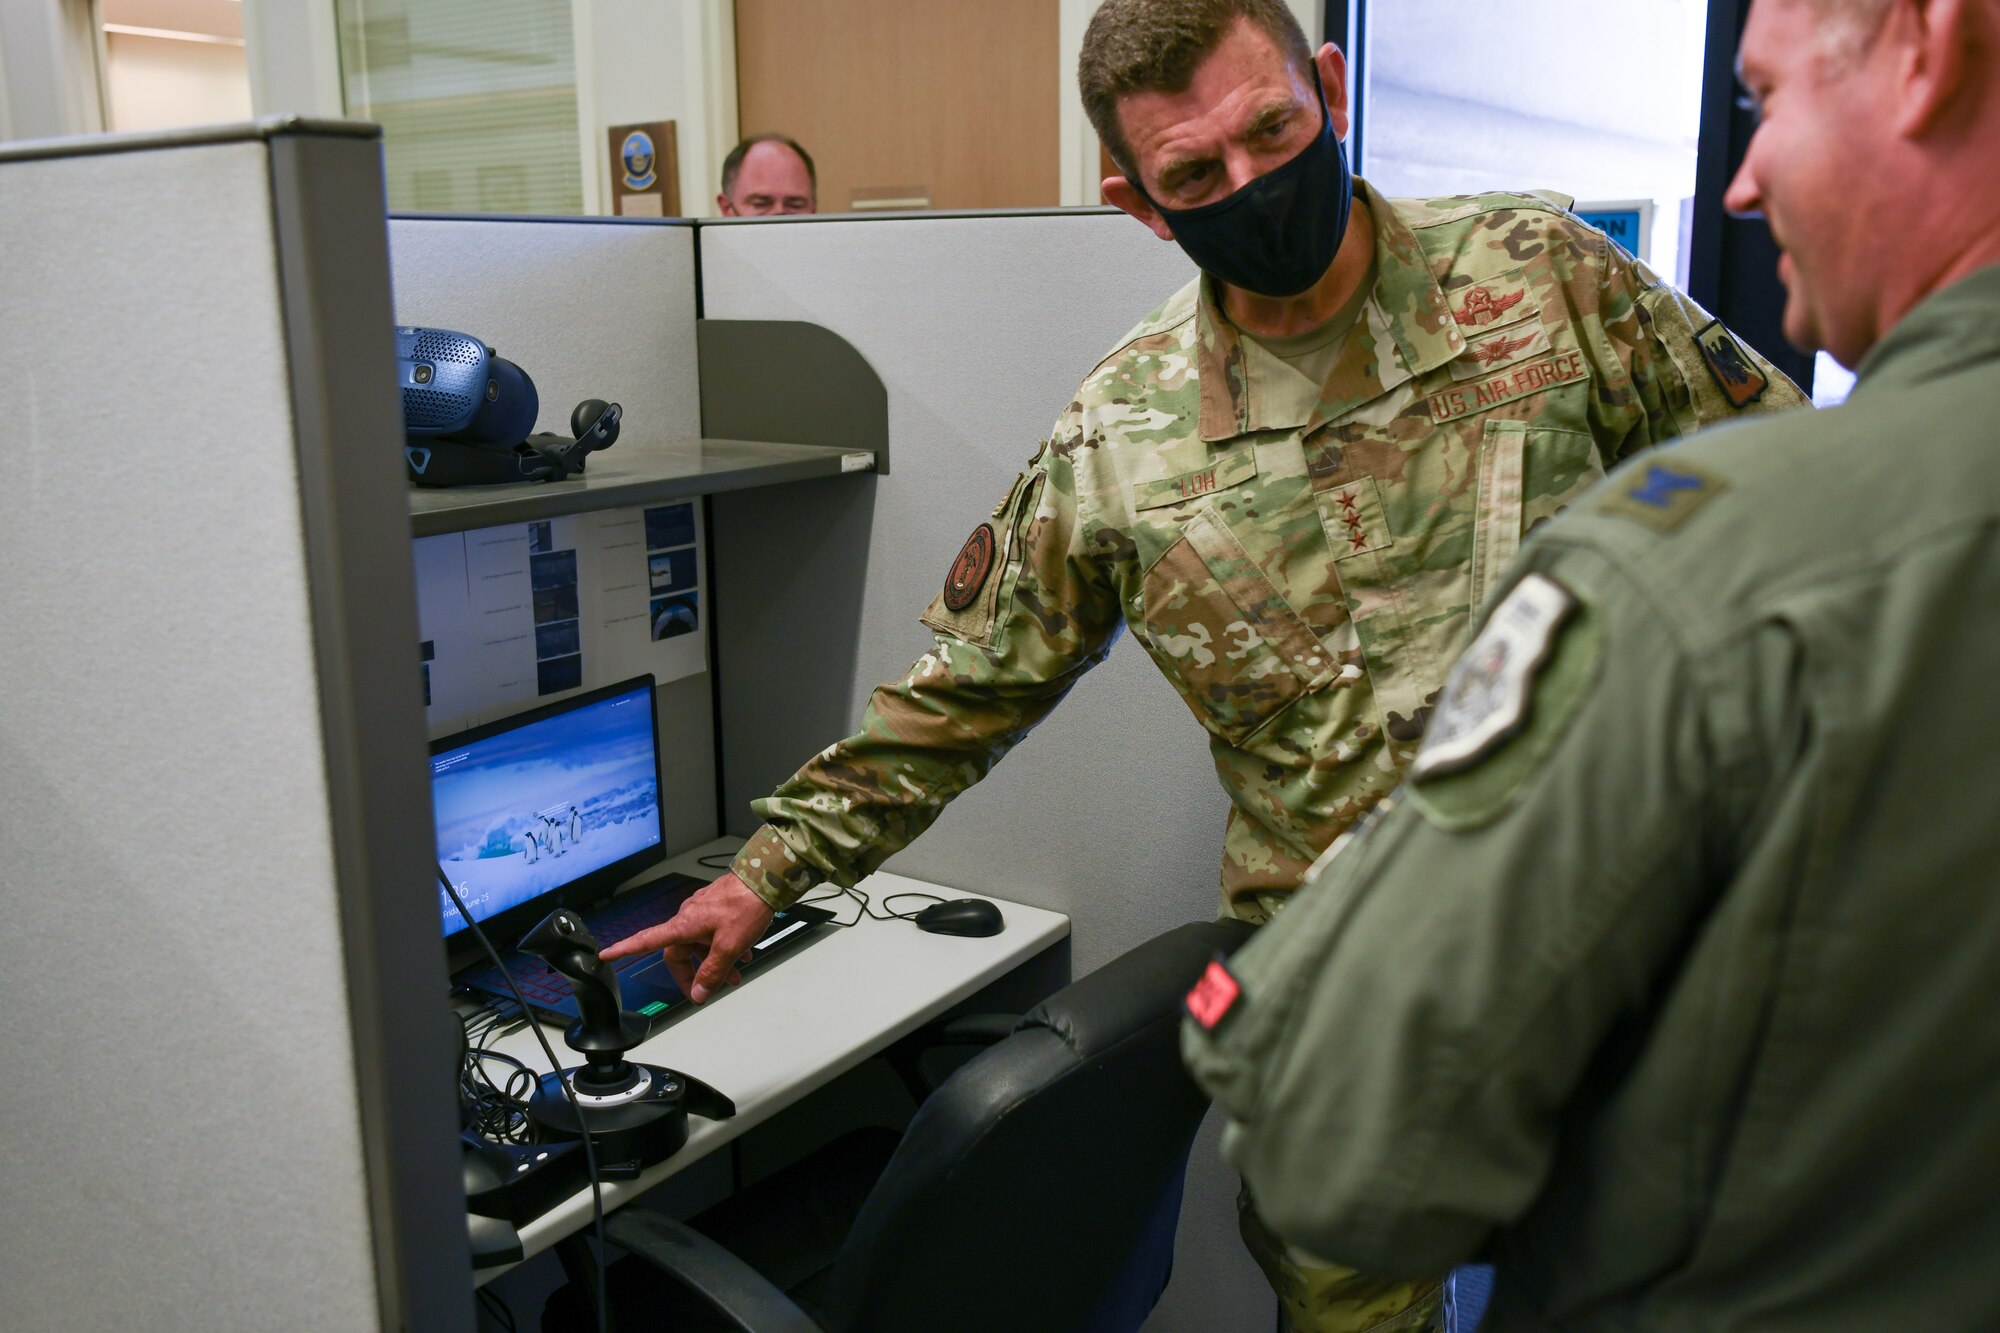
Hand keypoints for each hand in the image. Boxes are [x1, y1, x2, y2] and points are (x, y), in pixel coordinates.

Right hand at [600, 872, 773, 1003]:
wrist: (766, 878)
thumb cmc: (746, 905)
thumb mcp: (729, 946)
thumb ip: (713, 971)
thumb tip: (698, 992)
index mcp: (684, 925)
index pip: (646, 940)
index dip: (624, 949)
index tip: (605, 955)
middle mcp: (689, 916)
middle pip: (679, 951)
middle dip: (693, 973)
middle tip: (705, 990)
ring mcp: (703, 911)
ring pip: (701, 944)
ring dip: (714, 962)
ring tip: (735, 975)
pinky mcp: (717, 907)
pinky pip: (713, 933)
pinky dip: (723, 947)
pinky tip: (743, 955)